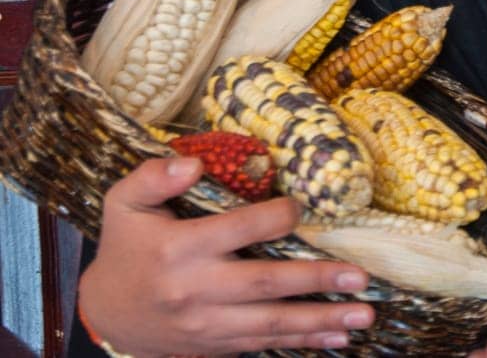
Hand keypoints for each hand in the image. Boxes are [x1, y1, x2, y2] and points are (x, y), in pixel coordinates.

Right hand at [78, 158, 373, 354]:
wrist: (107, 311)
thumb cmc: (127, 246)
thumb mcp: (125, 203)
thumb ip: (154, 176)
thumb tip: (193, 162)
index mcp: (179, 248)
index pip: (239, 230)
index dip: (277, 217)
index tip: (303, 208)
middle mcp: (196, 289)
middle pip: (265, 285)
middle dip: (318, 281)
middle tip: (361, 277)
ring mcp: (207, 324)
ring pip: (272, 324)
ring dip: (322, 320)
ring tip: (364, 315)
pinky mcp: (215, 345)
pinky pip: (264, 344)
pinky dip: (304, 342)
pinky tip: (338, 338)